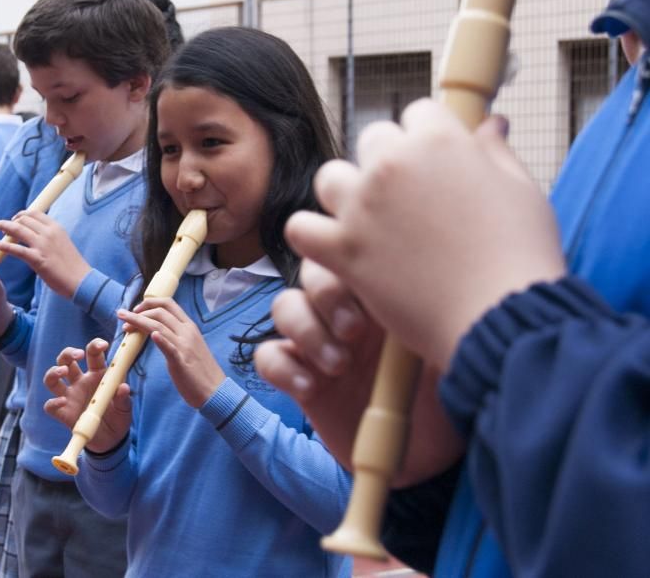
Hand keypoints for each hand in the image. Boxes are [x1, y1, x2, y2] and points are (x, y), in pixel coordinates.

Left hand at [0, 211, 90, 298]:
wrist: (81, 280)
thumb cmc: (72, 265)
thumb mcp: (63, 243)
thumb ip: (50, 236)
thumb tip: (38, 234)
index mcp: (56, 227)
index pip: (35, 213)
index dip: (22, 214)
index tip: (15, 219)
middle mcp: (49, 233)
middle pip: (24, 219)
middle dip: (11, 220)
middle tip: (2, 226)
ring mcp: (43, 245)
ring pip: (18, 229)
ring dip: (4, 226)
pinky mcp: (37, 259)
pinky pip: (16, 249)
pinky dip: (4, 246)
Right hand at [43, 338, 131, 452]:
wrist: (111, 441)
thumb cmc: (118, 418)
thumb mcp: (125, 408)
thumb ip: (124, 398)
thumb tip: (124, 388)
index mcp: (97, 374)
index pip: (92, 354)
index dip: (95, 346)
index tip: (103, 345)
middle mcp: (80, 382)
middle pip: (66, 360)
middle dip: (69, 353)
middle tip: (78, 355)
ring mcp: (69, 397)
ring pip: (52, 378)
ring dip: (54, 371)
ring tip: (63, 371)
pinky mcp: (63, 413)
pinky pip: (51, 406)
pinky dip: (53, 403)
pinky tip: (61, 402)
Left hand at [116, 297, 224, 408]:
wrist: (215, 390)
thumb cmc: (200, 371)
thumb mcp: (189, 346)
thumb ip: (176, 335)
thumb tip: (156, 330)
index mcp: (189, 326)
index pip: (168, 304)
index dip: (149, 303)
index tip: (136, 309)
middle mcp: (187, 332)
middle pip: (160, 312)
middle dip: (139, 311)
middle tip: (124, 317)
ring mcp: (185, 346)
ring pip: (159, 326)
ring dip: (138, 322)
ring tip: (124, 324)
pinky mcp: (181, 361)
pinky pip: (170, 347)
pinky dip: (160, 339)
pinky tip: (151, 335)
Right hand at [255, 259, 463, 485]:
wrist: (427, 459)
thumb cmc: (446, 403)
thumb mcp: (444, 352)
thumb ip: (426, 313)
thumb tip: (412, 284)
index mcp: (383, 294)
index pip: (351, 254)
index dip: (347, 263)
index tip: (372, 299)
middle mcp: (348, 312)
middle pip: (312, 273)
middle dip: (326, 297)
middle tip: (353, 334)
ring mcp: (320, 344)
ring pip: (284, 307)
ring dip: (306, 332)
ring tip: (338, 367)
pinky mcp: (298, 378)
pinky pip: (267, 356)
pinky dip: (282, 368)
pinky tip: (309, 389)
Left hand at [289, 101, 564, 369]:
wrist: (499, 315)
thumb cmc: (518, 255)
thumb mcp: (521, 190)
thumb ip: (495, 152)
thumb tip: (490, 122)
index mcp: (438, 141)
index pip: (417, 113)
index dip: (428, 139)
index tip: (437, 167)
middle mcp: (392, 165)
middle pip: (372, 140)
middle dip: (388, 164)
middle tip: (409, 202)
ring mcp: (362, 206)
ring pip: (330, 178)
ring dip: (346, 194)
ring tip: (369, 222)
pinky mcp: (343, 249)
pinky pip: (300, 228)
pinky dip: (312, 236)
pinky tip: (335, 247)